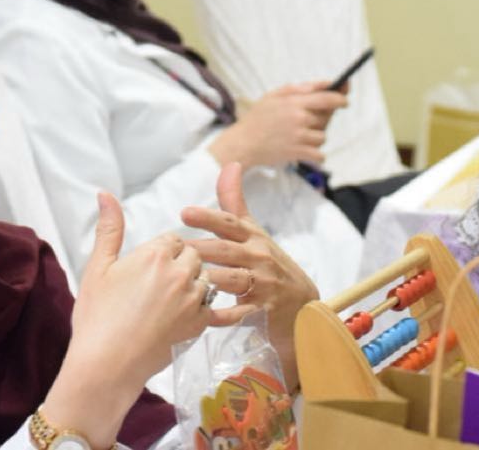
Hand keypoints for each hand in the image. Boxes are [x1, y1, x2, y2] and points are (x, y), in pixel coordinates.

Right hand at [45, 193, 215, 446]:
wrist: (106, 365)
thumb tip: (105, 194)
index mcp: (155, 254)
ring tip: (175, 300)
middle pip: (194, 255)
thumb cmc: (97, 316)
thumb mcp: (97, 268)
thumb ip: (109, 229)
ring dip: (195, 285)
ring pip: (206, 279)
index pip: (173, 239)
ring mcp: (192, 299)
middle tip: (162, 283)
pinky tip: (212, 313)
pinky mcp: (199, 325)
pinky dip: (216, 310)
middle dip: (182, 264)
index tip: (151, 265)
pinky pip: (219, 309)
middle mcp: (179, 272)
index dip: (162, 251)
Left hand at [182, 162, 319, 390]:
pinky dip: (223, 314)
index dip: (208, 217)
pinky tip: (204, 315)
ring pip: (231, 279)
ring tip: (185, 280)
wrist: (303, 306)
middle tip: (176, 249)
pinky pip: (240, 312)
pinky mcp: (264, 309)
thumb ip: (235, 202)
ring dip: (208, 279)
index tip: (185, 213)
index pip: (230, 222)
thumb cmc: (270, 265)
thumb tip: (230, 164)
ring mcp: (263, 284)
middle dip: (200, 249)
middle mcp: (258, 257)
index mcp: (253, 237)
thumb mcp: (255, 232)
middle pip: (225, 251)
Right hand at [209, 81, 346, 167]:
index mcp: (294, 102)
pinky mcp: (298, 153)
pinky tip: (303, 149)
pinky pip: (320, 154)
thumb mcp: (274, 95)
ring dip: (315, 137)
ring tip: (299, 136)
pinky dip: (315, 154)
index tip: (344, 100)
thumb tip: (325, 84)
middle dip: (322, 119)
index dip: (340, 98)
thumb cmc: (258, 118)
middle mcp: (299, 118)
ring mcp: (299, 136)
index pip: (327, 98)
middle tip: (310, 121)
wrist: (243, 144)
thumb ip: (300, 88)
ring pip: (323, 136)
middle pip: (326, 118)